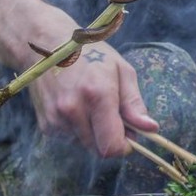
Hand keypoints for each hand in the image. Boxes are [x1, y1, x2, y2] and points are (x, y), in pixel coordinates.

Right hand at [28, 43, 157, 157]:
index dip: (125, 146)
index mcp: (97, 95)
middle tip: (111, 115)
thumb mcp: (121, 70)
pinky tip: (75, 106)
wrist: (47, 46)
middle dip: (110, 138)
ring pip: (85, 145)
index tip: (129, 134)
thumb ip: (135, 103)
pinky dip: (77, 130)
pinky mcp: (46, 124)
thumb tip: (150, 129)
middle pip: (100, 150)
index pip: (112, 146)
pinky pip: (70, 139)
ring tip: (90, 105)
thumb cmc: (90, 54)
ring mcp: (56, 119)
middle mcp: (74, 110)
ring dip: (93, 133)